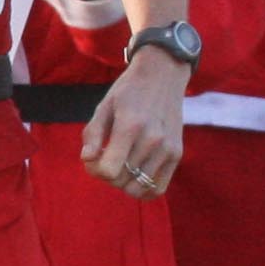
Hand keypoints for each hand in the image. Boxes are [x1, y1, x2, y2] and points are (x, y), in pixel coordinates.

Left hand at [84, 51, 189, 198]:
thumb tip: (87, 160)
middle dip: (105, 174)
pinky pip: (157, 188)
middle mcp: (152, 140)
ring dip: (122, 181)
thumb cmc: (128, 92)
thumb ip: (92, 134)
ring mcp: (167, 149)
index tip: (94, 157)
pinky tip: (134, 175)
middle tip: (104, 157)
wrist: (163, 76)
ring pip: (137, 188)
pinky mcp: (176, 154)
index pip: (109, 171)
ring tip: (120, 162)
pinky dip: (142, 189)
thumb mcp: (104, 106)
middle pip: (120, 180)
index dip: (94, 170)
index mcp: (130, 126)